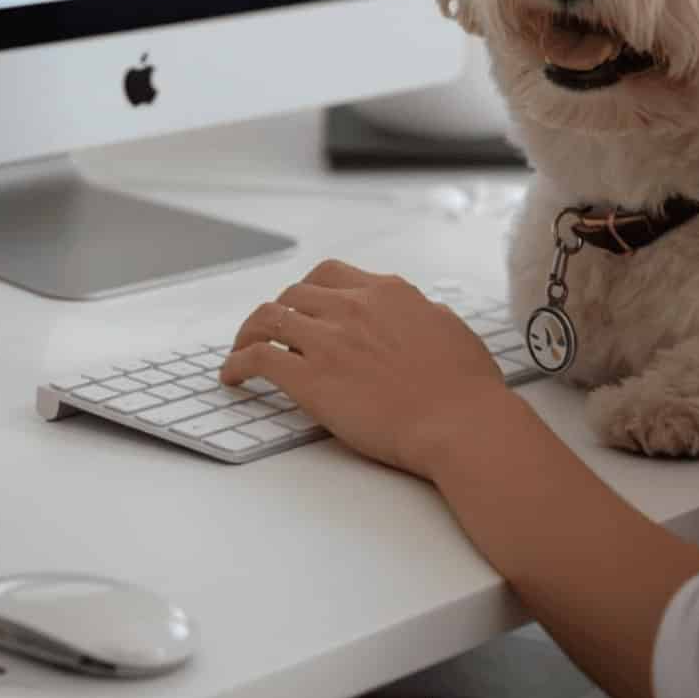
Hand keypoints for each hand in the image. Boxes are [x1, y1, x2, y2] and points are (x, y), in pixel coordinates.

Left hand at [220, 260, 511, 480]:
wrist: (460, 423)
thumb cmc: (465, 387)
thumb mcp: (451, 329)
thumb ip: (425, 315)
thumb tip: (419, 314)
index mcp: (388, 292)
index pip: (333, 274)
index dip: (311, 290)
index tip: (305, 306)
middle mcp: (354, 306)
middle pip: (296, 293)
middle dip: (279, 310)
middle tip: (271, 332)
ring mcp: (329, 340)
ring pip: (269, 317)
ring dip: (249, 332)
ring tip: (240, 349)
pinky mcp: (310, 379)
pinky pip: (258, 358)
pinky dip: (237, 363)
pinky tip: (232, 376)